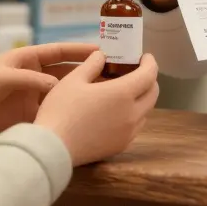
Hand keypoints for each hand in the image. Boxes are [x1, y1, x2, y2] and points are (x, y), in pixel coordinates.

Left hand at [0, 43, 97, 138]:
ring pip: (63, 92)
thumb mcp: (3, 77)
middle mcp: (33, 75)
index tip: (102, 49)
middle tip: (110, 74)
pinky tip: (84, 114)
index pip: (59, 51)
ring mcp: (33, 95)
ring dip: (80, 92)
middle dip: (86, 71)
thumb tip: (59, 86)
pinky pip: (53, 110)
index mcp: (26, 58)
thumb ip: (32, 80)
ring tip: (103, 94)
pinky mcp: (30, 114)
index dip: (80, 49)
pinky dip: (67, 111)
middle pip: (66, 71)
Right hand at [35, 51, 159, 165]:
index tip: (144, 57)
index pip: (149, 74)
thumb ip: (92, 64)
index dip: (150, 63)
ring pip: (145, 111)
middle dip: (149, 80)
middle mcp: (132, 114)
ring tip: (124, 92)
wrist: (53, 149)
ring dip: (141, 98)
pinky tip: (116, 112)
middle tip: (135, 72)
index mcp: (123, 93)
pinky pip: (135, 127)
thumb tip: (102, 56)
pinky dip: (133, 115)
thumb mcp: (73, 80)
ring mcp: (128, 133)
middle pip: (153, 93)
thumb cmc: (61, 110)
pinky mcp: (120, 146)